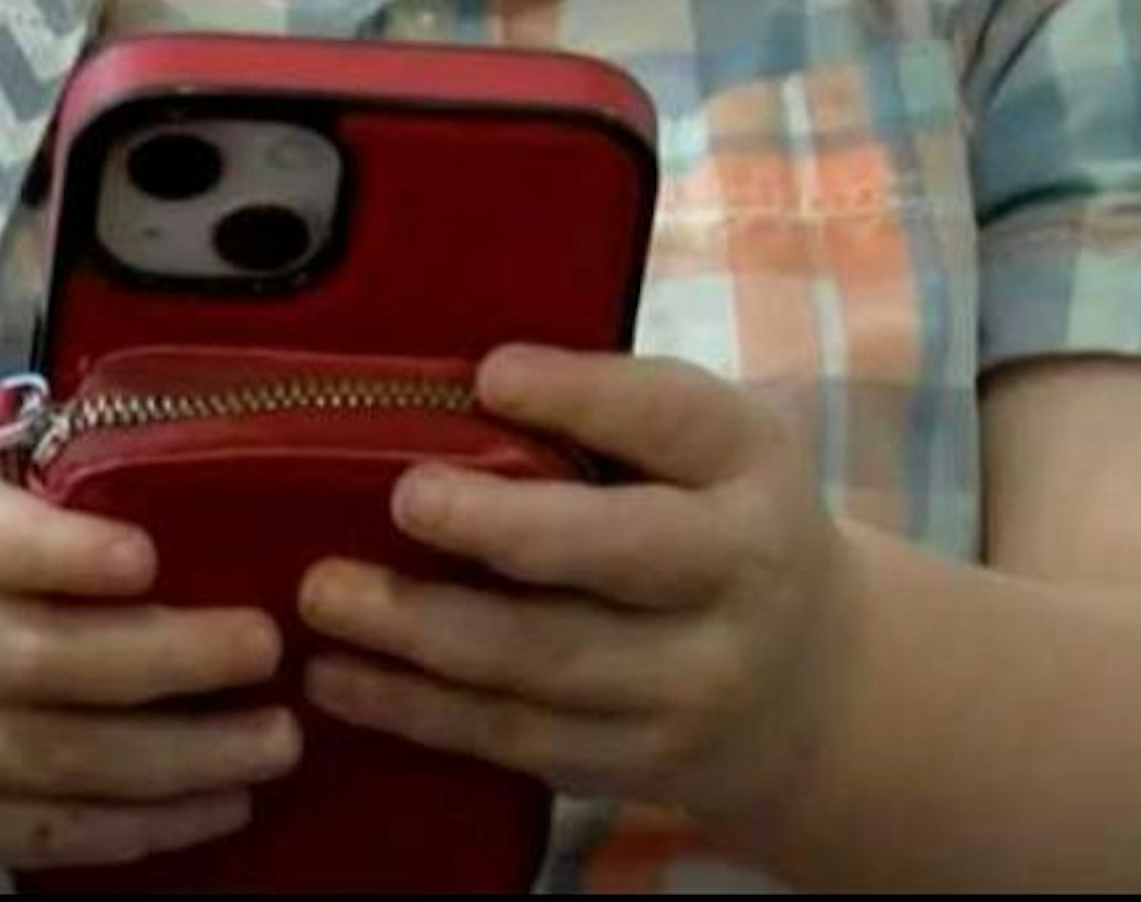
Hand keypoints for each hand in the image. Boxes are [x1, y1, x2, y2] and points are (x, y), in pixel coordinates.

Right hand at [0, 414, 299, 868]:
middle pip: (28, 662)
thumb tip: (178, 436)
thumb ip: (32, 450)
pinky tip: (215, 807)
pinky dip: (130, 831)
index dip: (60, 552)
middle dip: (162, 663)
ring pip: (42, 764)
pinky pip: (30, 836)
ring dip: (173, 764)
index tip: (150, 556)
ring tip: (275, 740)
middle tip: (266, 648)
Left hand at [299, 347, 856, 827]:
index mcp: (747, 462)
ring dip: (423, 634)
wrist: (815, 685)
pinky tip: (339, 678)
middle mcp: (735, 577)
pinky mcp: (637, 764)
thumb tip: (458, 381)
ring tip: (325, 595)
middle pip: (614, 557)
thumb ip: (610, 411)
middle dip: (502, 531)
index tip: (490, 374)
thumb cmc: (719, 515)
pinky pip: (516, 738)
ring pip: (547, 664)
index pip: (670, 420)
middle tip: (406, 499)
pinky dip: (420, 712)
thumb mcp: (708, 440)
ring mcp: (690, 687)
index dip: (582, 397)